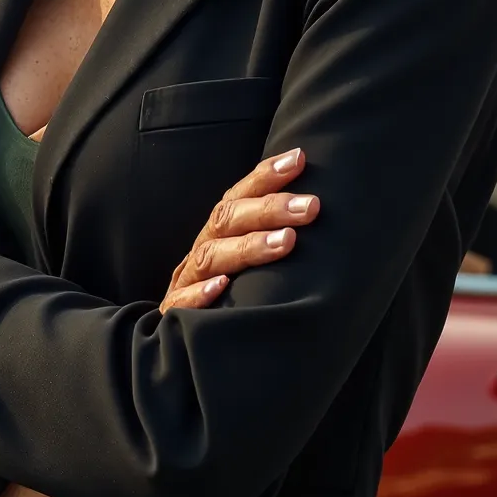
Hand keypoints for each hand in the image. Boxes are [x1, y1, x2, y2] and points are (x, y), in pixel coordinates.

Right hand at [160, 147, 319, 314]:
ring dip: (248, 247)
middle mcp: (204, 248)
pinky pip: (184, 301)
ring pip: (211, 256)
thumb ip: (273, 235)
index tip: (299, 159)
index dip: (266, 176)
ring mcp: (188, 280)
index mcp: (220, 231)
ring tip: (286, 242)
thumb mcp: (247, 259)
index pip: (240, 195)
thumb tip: (320, 207)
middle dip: (270, 210)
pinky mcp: (177, 313)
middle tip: (310, 207)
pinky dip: (201, 293)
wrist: (179, 337)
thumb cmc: (232, 291)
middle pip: (228, 220)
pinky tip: (222, 286)